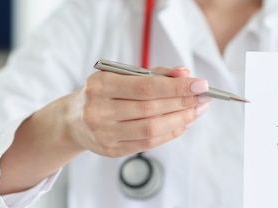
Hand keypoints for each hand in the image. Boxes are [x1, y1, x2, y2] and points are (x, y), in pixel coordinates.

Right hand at [67, 66, 210, 156]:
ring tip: (197, 110)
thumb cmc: (104, 93)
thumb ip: (154, 73)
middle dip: (183, 103)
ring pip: (152, 129)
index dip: (176, 87)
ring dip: (181, 119)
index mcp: (101, 85)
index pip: (146, 87)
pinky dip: (170, 133)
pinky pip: (148, 143)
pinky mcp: (111, 151)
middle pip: (151, 109)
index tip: (200, 84)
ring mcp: (104, 133)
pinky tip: (183, 123)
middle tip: (204, 97)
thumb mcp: (121, 76)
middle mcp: (99, 110)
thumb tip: (184, 73)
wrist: (73, 120)